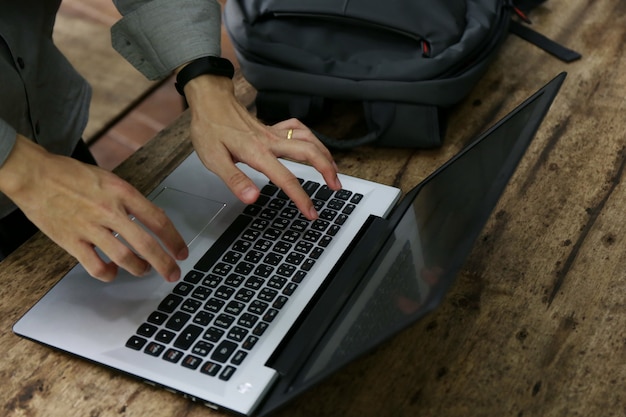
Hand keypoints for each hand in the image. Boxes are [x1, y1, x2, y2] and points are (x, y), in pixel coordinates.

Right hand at [0, 136, 187, 281]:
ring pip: (125, 258)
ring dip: (139, 269)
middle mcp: (109, 211)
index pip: (158, 220)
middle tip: (173, 273)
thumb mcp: (109, 180)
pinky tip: (112, 272)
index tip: (180, 251)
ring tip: (143, 270)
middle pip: (147, 244)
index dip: (174, 239)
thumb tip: (150, 219)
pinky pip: (95, 266)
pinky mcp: (71, 241)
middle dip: (165, 263)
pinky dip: (108, 274)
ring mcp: (90, 227)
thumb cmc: (70, 175)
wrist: (34, 174)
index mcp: (122, 193)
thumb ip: (129, 200)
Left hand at [183, 74, 341, 219]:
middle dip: (327, 170)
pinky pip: (298, 128)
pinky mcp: (273, 127)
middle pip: (309, 152)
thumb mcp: (213, 159)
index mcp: (257, 153)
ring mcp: (274, 133)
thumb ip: (234, 180)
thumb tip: (252, 197)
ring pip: (308, 139)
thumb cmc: (209, 129)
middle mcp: (270, 141)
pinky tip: (314, 145)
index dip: (301, 198)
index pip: (286, 178)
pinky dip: (310, 137)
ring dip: (325, 153)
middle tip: (336, 187)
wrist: (210, 101)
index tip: (311, 212)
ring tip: (334, 169)